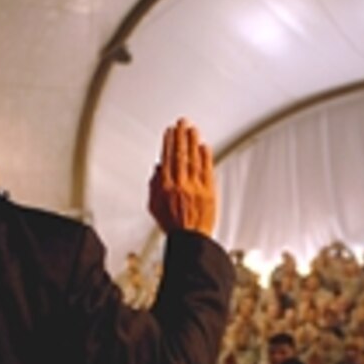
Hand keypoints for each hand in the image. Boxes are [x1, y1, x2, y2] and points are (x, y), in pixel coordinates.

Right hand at [148, 119, 215, 235]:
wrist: (191, 240)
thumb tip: (158, 169)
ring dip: (193, 142)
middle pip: (179, 154)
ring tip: (192, 129)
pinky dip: (206, 157)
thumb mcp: (154, 208)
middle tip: (182, 122)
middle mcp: (180, 185)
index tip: (169, 132)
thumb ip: (154, 187)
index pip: (166, 159)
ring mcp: (195, 187)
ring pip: (193, 159)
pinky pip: (207, 170)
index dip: (168, 143)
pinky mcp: (208, 192)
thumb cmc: (174, 227)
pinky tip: (204, 146)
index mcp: (165, 188)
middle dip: (180, 136)